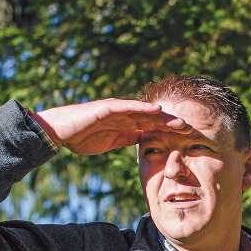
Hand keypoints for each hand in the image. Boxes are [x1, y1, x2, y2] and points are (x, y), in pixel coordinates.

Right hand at [33, 99, 191, 154]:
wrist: (59, 132)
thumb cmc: (80, 137)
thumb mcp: (109, 143)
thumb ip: (126, 139)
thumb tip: (144, 141)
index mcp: (125, 125)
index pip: (152, 127)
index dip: (169, 132)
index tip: (186, 138)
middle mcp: (124, 115)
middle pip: (153, 118)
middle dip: (172, 123)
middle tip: (192, 128)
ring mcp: (116, 110)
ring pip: (145, 112)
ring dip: (163, 116)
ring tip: (180, 121)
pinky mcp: (107, 108)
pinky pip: (128, 107)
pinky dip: (143, 108)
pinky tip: (157, 110)